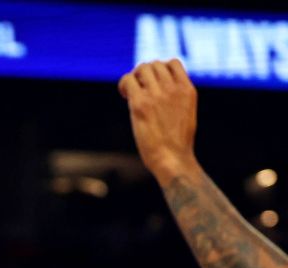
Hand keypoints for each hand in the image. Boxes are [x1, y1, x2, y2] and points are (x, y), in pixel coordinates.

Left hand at [119, 59, 199, 181]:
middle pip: (154, 64)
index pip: (173, 63)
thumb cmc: (177, 144)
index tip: (154, 84)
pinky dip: (123, 84)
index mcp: (187, 90)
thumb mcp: (186, 114)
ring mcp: (157, 95)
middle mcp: (173, 88)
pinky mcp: (141, 103)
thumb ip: (177, 99)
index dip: (160, 69)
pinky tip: (125, 96)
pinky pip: (128, 80)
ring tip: (130, 93)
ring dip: (133, 77)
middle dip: (144, 74)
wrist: (172, 158)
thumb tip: (162, 93)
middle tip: (138, 90)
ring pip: (142, 69)